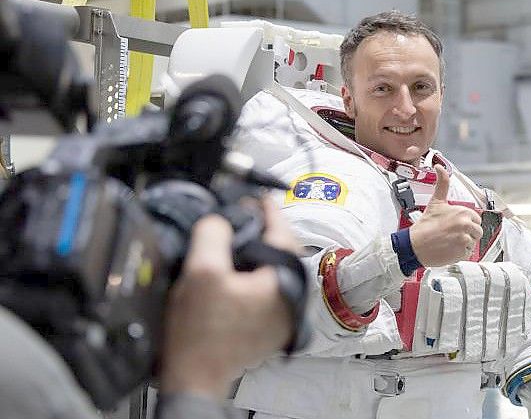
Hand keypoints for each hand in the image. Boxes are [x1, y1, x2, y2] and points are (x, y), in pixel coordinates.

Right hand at [160, 199, 294, 399]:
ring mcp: (283, 314)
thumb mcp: (201, 271)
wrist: (195, 377)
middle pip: (282, 249)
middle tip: (244, 215)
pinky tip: (235, 269)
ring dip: (258, 251)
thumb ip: (213, 233)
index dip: (266, 208)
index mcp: (284, 282)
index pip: (282, 231)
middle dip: (264, 229)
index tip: (257, 196)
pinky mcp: (270, 325)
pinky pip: (268, 287)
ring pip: (275, 268)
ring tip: (237, 238)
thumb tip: (219, 219)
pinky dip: (255, 273)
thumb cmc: (200, 335)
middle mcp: (291, 298)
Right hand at [409, 165, 481, 266]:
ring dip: (463, 243)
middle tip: (451, 235)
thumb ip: (442, 184)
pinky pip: (467, 253)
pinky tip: (448, 249)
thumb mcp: (436, 202)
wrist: (414, 245)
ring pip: (473, 243)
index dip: (466, 223)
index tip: (454, 226)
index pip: (476, 219)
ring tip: (449, 241)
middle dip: (467, 234)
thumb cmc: (425, 226)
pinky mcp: (462, 253)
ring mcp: (465, 239)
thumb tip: (440, 168)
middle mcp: (466, 225)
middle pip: (477, 232)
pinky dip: (459, 253)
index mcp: (463, 212)